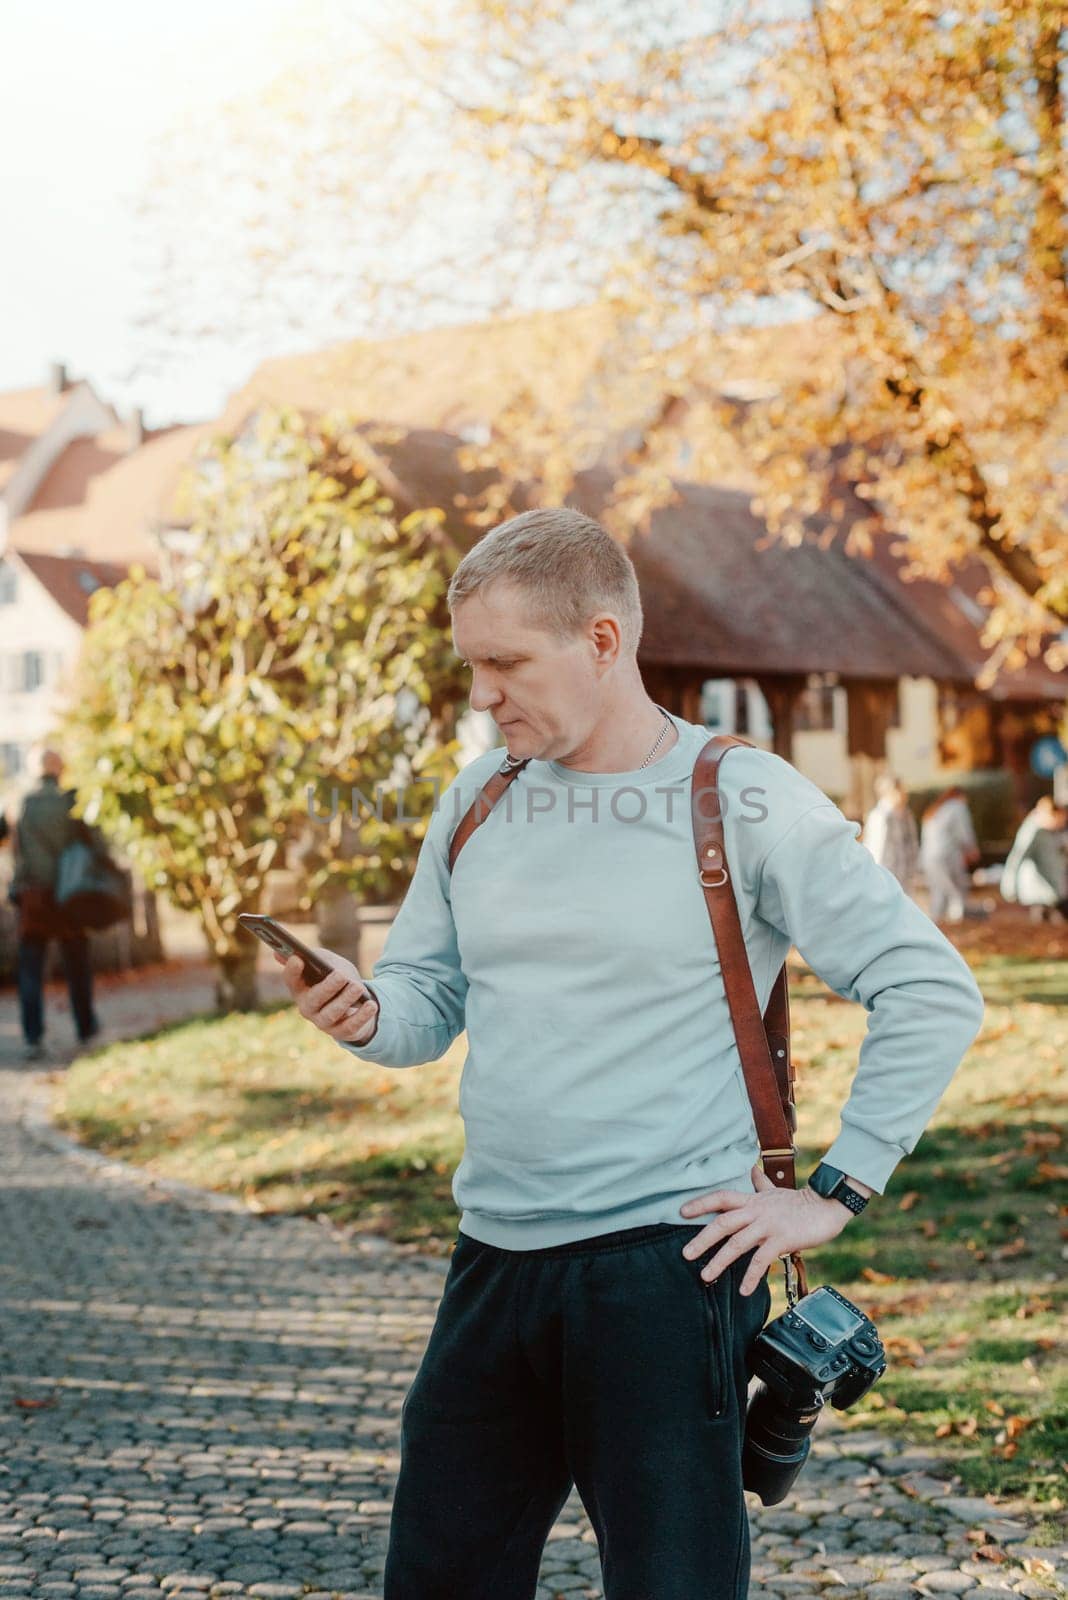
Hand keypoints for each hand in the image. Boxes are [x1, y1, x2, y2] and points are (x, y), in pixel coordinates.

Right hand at [275, 948, 379, 1043]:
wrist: (356, 1003)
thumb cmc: (338, 979)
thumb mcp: (329, 964)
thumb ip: (317, 957)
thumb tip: (297, 953)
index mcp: (300, 988)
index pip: (291, 980)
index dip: (292, 970)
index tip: (298, 958)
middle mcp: (308, 1007)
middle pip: (314, 999)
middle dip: (328, 987)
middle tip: (341, 975)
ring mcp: (323, 1022)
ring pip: (332, 1013)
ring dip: (346, 999)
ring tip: (358, 987)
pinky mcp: (341, 1032)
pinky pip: (350, 1026)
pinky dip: (361, 1016)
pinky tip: (371, 1005)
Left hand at [678, 1160, 849, 1296]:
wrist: (826, 1206)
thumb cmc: (800, 1201)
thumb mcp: (776, 1191)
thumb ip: (760, 1184)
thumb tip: (751, 1169)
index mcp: (753, 1200)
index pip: (721, 1198)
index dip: (701, 1204)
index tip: (682, 1212)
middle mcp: (756, 1211)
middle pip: (723, 1223)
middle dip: (702, 1239)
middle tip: (686, 1255)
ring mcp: (768, 1225)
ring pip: (737, 1243)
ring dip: (719, 1261)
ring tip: (706, 1277)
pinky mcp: (782, 1239)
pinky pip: (762, 1259)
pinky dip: (751, 1276)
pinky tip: (744, 1290)